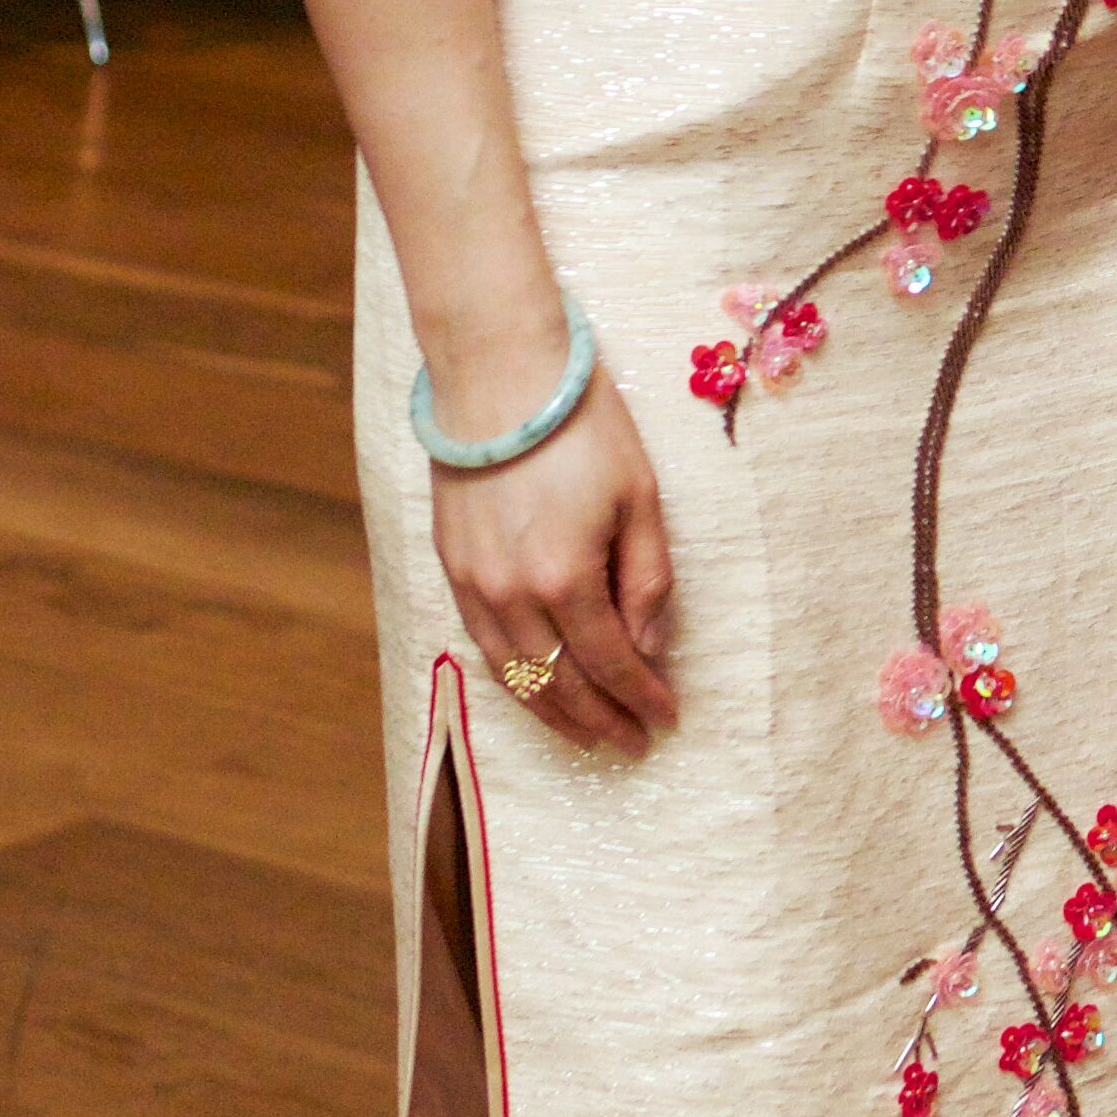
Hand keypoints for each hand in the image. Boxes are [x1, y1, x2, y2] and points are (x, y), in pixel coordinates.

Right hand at [428, 365, 678, 752]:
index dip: (641, 698)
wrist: (498, 373)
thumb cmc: (581, 425)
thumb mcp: (640, 497)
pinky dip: (514, 678)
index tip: (666, 720)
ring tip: (588, 735)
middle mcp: (511, 594)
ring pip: (515, 676)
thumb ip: (647, 578)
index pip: (611, 663)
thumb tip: (650, 646)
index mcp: (565, 577)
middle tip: (632, 743)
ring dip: (554, 713)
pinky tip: (537, 688)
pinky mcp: (450, 567)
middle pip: (561, 683)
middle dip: (601, 720)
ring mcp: (473, 585)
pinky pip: (483, 645)